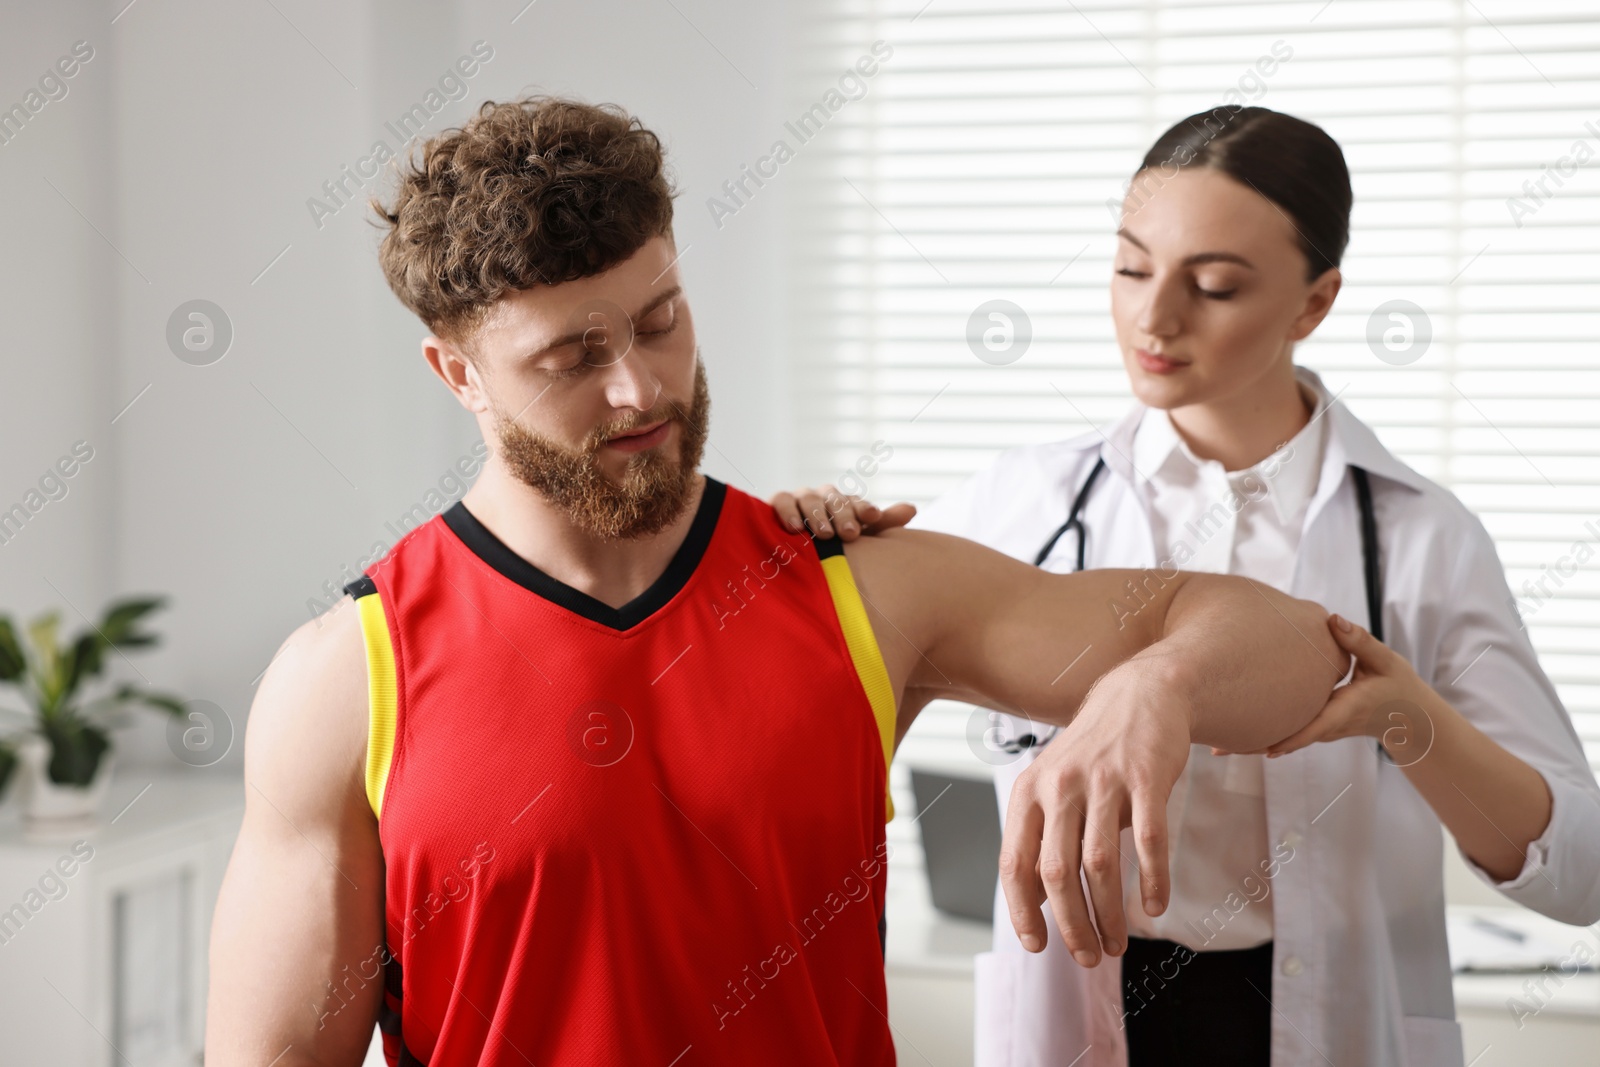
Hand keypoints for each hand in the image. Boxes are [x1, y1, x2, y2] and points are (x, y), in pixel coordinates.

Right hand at [768, 484, 915, 539]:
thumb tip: (912, 509)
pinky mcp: (777, 504)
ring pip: (809, 497)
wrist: (794, 558)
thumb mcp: (860, 539)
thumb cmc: (833, 549)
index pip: (856, 503)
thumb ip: (884, 525)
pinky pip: (781, 499)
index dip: (864, 509)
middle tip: (849, 534)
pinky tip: (794, 527)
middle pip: (834, 498)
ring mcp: (799, 499)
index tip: (873, 518)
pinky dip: (787, 510)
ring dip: (817, 514)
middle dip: (843, 514)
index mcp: (845, 505)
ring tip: (824, 535)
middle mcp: (823, 498)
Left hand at [999, 661, 1192, 967]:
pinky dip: (1152, 880)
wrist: (1140, 694)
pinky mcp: (1146, 778)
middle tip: (1089, 956)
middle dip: (1071, 925)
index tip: (1037, 945)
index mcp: (1029, 791)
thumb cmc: (1094, 751)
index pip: (1014, 862)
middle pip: (1056, 872)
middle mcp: (1059, 785)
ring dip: (1109, 913)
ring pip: (1098, 865)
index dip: (1022, 910)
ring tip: (1118, 942)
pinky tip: (1154, 905)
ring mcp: (1103, 781)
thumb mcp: (1052, 785)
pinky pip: (1148, 841)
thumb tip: (1035, 901)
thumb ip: (1041, 836)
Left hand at [1211, 613, 1429, 759]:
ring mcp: (1321, 730)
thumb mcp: (1384, 660)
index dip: (1289, 738)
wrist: (1408, 715)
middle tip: (1218, 748)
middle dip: (1254, 744)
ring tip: (1215, 747)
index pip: (1314, 727)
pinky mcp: (1316, 727)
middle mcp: (1329, 725)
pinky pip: (1287, 734)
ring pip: (1283, 740)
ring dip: (1252, 744)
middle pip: (1288, 739)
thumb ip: (1359, 641)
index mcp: (1345, 709)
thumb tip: (1333, 620)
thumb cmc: (1397, 684)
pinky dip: (1262, 737)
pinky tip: (1233, 738)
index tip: (1263, 747)